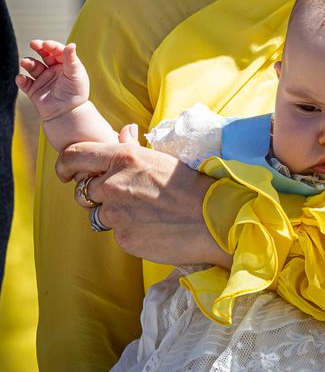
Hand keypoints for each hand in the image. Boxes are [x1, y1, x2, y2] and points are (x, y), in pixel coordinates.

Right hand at [16, 40, 88, 121]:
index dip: (51, 46)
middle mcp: (54, 70)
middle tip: (33, 43)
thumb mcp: (75, 74)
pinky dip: (21, 79)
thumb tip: (71, 44)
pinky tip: (21, 78)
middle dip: (38, 48)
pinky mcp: (34, 90)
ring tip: (25, 62)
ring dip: (28, 62)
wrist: (68, 114)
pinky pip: (25, 82)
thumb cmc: (75, 93)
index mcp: (66, 65)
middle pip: (44, 55)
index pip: (57, 51)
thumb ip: (71, 59)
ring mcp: (43, 79)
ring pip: (33, 66)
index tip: (46, 44)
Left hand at [57, 139, 230, 267]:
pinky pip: (116, 233)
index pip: (74, 155)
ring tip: (145, 212)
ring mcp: (116, 213)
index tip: (65, 172)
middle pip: (83, 190)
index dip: (64, 164)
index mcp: (123, 158)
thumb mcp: (160, 157)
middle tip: (122, 197)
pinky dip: (129, 231)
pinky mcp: (122, 238)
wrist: (212, 218)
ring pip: (100, 215)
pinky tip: (152, 227)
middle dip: (96, 194)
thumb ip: (132, 147)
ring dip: (115, 214)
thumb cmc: (190, 184)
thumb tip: (123, 133)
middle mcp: (113, 184)